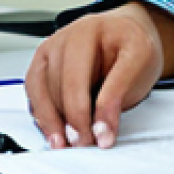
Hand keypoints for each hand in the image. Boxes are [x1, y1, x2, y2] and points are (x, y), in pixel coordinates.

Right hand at [24, 1, 173, 149]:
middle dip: (73, 120)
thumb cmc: (130, 46)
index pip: (86, 75)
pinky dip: (43, 116)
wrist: (124, 34)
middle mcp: (66, 36)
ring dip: (53, 122)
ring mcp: (50, 49)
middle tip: (86, 143)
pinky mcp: (40, 65)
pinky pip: (34, 94)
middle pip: (61, 84)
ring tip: (69, 143)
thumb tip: (102, 131)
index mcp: (92, 29)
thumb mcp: (139, 64)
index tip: (102, 136)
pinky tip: (56, 131)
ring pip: (42, 91)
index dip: (95, 109)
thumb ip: (118, 96)